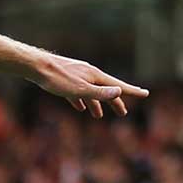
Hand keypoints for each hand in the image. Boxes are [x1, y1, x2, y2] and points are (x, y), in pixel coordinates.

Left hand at [32, 53, 149, 117]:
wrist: (36, 67)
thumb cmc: (57, 79)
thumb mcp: (80, 89)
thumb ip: (99, 92)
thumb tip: (119, 92)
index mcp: (95, 76)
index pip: (118, 86)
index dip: (132, 91)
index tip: (145, 94)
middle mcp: (89, 75)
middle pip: (106, 90)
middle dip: (114, 102)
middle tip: (122, 113)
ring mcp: (78, 77)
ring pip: (91, 92)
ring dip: (96, 104)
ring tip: (98, 116)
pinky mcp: (66, 80)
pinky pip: (78, 92)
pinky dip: (82, 100)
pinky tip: (80, 108)